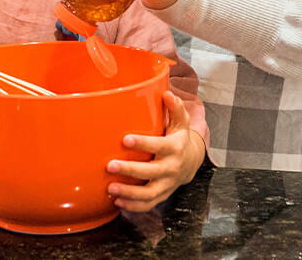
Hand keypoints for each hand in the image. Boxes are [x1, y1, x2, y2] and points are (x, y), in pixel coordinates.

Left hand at [106, 91, 205, 211]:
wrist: (191, 162)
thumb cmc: (179, 137)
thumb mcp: (181, 121)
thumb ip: (175, 107)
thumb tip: (167, 93)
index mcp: (175, 148)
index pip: (159, 146)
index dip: (143, 143)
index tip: (125, 139)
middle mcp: (171, 168)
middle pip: (151, 172)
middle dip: (130, 170)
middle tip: (110, 166)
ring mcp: (167, 184)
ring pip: (148, 194)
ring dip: (129, 193)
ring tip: (110, 188)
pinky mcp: (162, 195)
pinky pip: (148, 205)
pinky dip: (133, 206)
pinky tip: (117, 201)